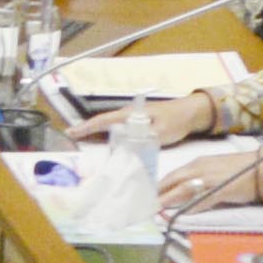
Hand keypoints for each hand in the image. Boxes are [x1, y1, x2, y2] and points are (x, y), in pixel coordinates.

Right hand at [72, 89, 211, 149]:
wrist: (192, 113)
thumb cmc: (176, 119)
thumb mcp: (161, 132)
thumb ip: (143, 139)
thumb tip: (129, 148)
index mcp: (130, 114)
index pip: (103, 120)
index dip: (86, 127)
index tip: (69, 132)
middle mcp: (128, 114)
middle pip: (102, 122)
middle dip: (85, 130)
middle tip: (69, 139)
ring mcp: (133, 119)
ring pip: (109, 126)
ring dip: (95, 133)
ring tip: (80, 141)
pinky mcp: (138, 124)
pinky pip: (118, 130)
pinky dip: (108, 135)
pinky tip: (104, 143)